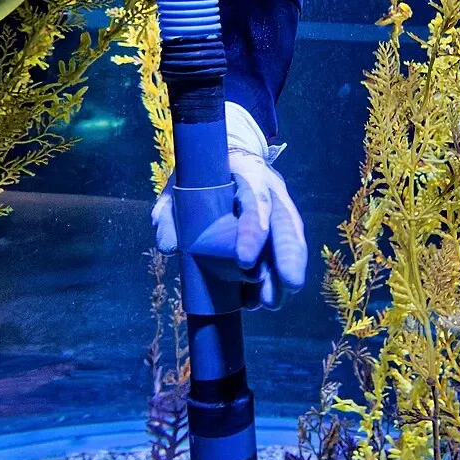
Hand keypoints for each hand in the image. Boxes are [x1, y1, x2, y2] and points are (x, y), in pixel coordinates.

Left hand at [152, 104, 307, 308]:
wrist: (227, 156)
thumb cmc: (201, 172)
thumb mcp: (179, 185)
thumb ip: (170, 212)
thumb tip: (169, 246)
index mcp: (247, 172)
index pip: (256, 198)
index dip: (254, 230)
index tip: (244, 261)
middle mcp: (270, 188)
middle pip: (285, 221)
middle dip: (287, 256)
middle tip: (286, 286)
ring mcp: (278, 206)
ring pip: (291, 238)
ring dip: (284, 272)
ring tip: (271, 302)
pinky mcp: (279, 225)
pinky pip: (285, 250)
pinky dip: (276, 276)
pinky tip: (264, 299)